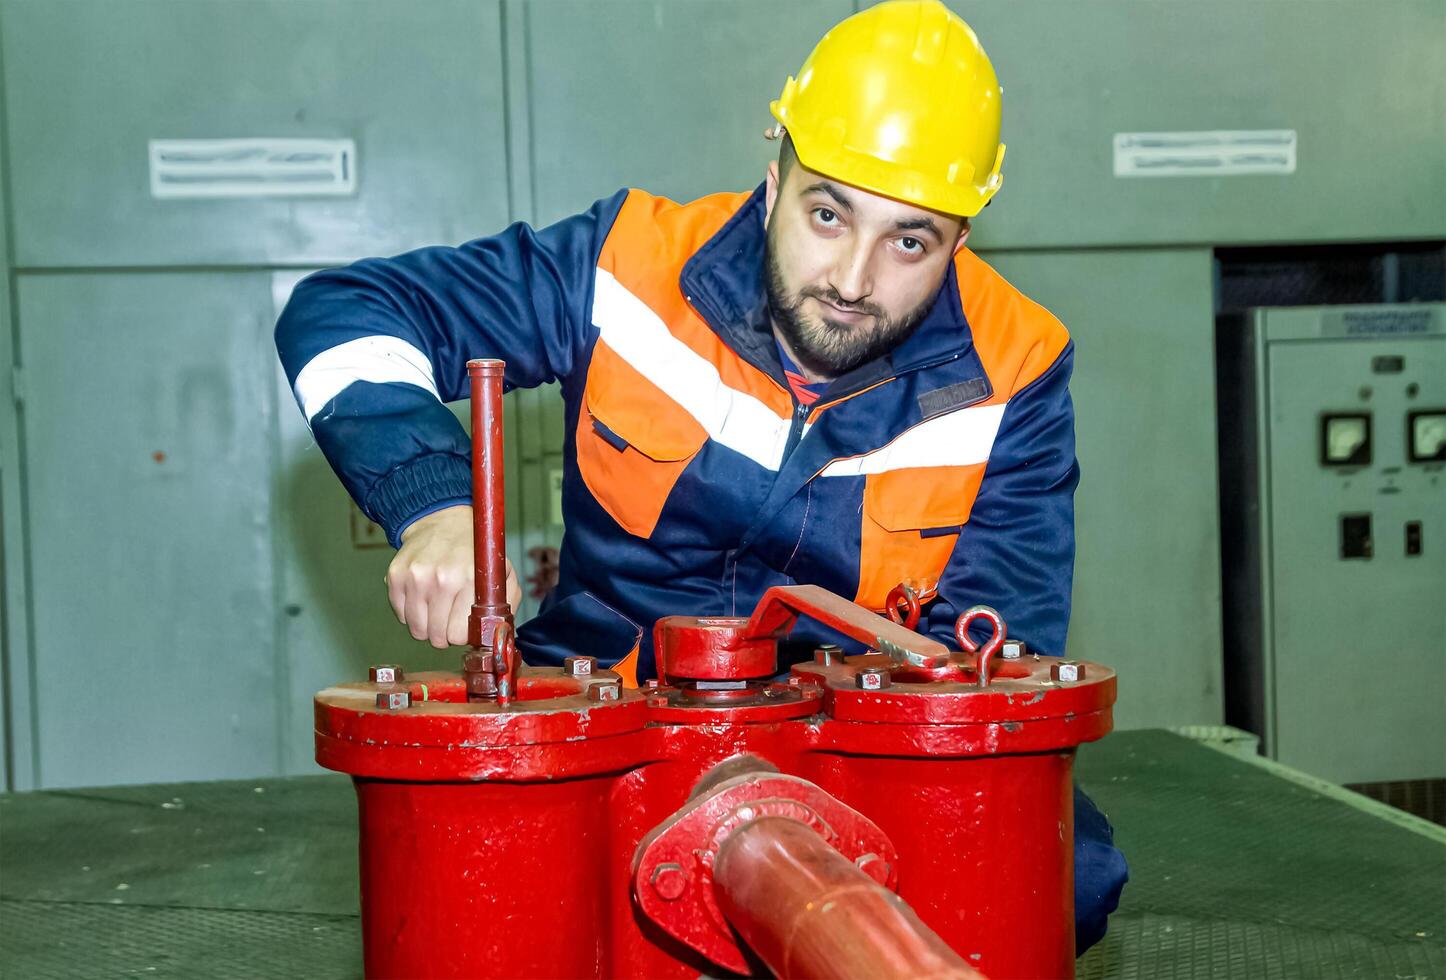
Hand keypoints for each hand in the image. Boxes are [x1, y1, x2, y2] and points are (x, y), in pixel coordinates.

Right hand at [386, 505, 521, 648]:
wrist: (443, 521)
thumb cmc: (474, 550)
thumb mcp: (502, 570)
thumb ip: (507, 602)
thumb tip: (498, 633)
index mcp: (469, 579)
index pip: (458, 635)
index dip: (461, 635)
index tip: (463, 626)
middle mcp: (441, 578)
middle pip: (435, 636)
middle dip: (444, 633)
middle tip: (450, 618)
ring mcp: (415, 577)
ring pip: (416, 629)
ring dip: (427, 625)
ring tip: (437, 607)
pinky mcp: (395, 576)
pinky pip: (400, 615)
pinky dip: (411, 612)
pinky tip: (423, 597)